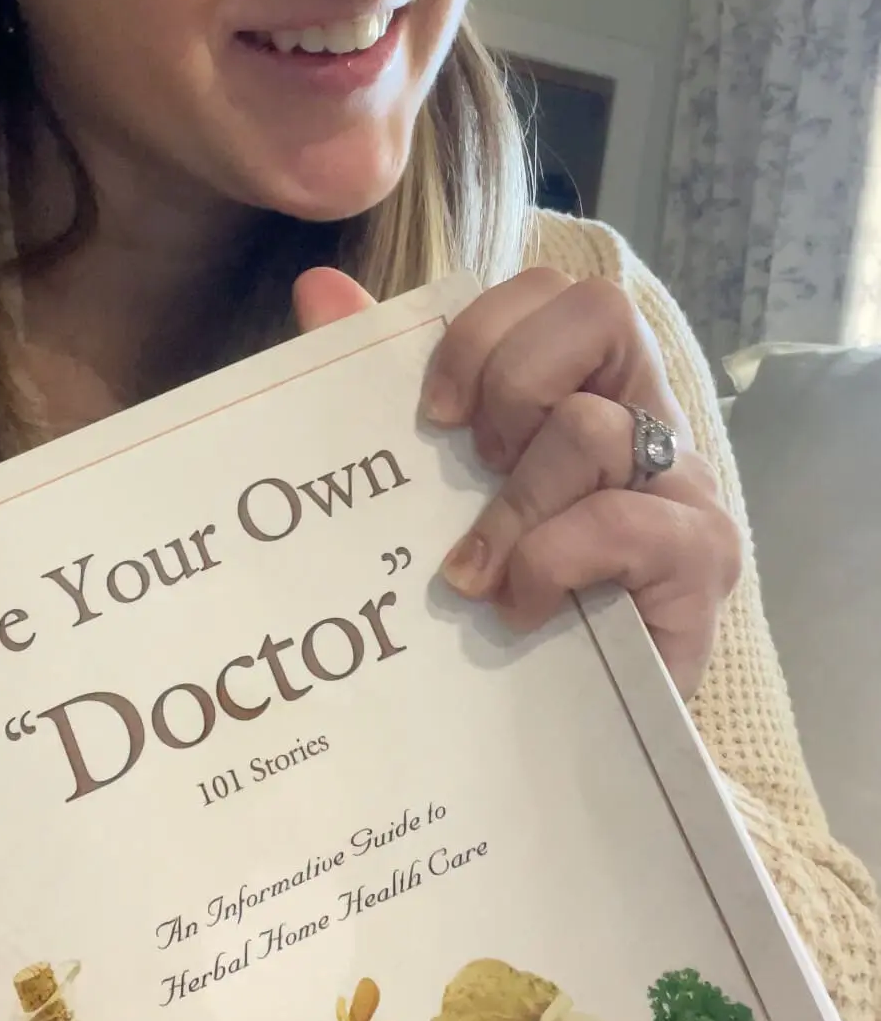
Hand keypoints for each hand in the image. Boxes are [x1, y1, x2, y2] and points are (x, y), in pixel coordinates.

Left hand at [293, 266, 741, 700]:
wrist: (565, 733)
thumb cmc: (502, 590)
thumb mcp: (439, 480)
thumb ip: (386, 383)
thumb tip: (318, 287)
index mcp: (589, 381)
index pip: (554, 291)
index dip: (483, 330)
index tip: (432, 414)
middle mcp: (647, 413)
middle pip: (600, 311)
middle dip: (511, 381)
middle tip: (474, 464)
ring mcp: (684, 482)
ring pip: (592, 427)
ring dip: (512, 503)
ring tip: (475, 570)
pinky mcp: (701, 555)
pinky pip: (619, 521)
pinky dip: (547, 562)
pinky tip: (519, 608)